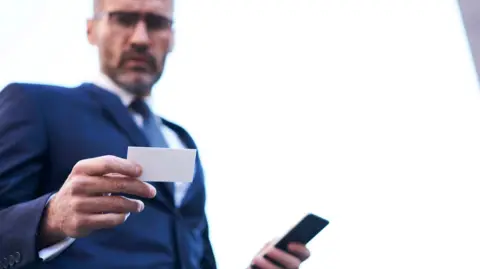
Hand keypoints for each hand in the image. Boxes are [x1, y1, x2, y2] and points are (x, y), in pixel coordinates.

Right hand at [38, 155, 155, 247]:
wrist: (56, 213)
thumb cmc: (82, 189)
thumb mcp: (89, 175)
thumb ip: (111, 172)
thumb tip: (140, 174)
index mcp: (82, 168)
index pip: (107, 163)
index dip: (126, 166)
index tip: (141, 171)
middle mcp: (79, 185)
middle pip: (116, 184)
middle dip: (138, 187)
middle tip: (151, 191)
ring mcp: (78, 204)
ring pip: (116, 204)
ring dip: (133, 204)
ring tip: (140, 205)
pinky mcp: (81, 222)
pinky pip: (111, 219)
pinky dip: (123, 216)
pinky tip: (126, 214)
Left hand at [249, 240, 310, 268]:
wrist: (255, 268)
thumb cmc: (261, 258)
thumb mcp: (266, 249)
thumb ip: (272, 245)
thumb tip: (273, 244)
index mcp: (294, 257)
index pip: (304, 254)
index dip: (301, 249)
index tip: (289, 244)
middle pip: (294, 264)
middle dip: (281, 256)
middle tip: (269, 250)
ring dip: (268, 265)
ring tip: (255, 259)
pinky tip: (251, 267)